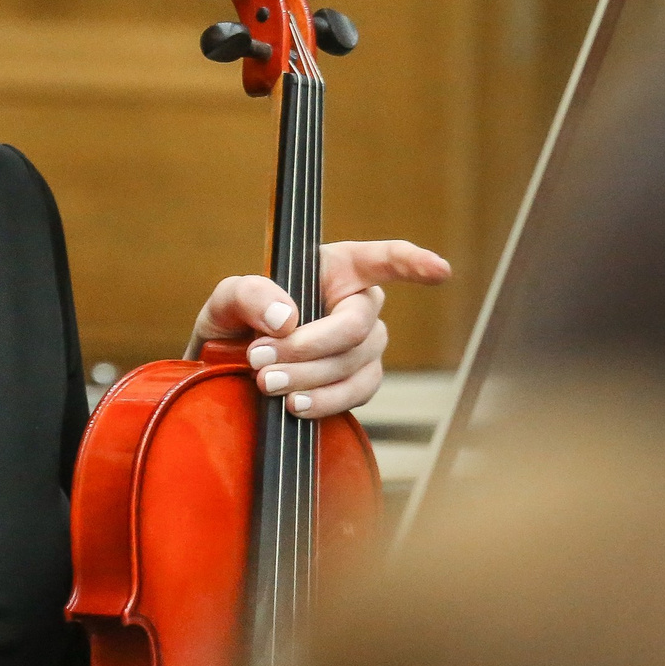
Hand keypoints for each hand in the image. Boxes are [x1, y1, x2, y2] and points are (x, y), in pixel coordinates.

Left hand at [188, 239, 450, 418]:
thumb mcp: (228, 298)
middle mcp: (356, 305)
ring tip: (268, 383)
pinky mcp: (354, 382)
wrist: (224, 372)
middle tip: (260, 358)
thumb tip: (286, 318)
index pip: (383, 260)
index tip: (440, 271)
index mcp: (335, 269)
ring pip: (358, 362)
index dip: (413, 263)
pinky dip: (325, 401)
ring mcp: (361, 347)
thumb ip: (250, 295)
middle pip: (358, 325)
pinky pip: (357, 392)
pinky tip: (295, 406)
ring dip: (312, 376)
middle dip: (311, 346)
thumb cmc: (235, 322)